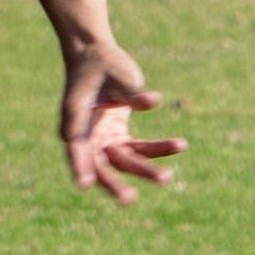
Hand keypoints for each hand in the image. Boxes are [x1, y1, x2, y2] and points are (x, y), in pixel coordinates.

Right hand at [57, 40, 185, 203]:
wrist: (97, 56)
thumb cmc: (102, 64)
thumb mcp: (115, 74)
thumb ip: (132, 92)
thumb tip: (153, 102)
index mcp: (75, 120)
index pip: (76, 147)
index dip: (79, 165)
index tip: (84, 184)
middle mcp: (86, 136)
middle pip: (100, 165)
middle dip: (114, 184)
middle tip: (129, 198)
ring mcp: (103, 139)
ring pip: (124, 161)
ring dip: (145, 170)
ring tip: (167, 177)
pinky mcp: (119, 137)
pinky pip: (140, 148)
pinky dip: (159, 148)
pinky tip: (180, 145)